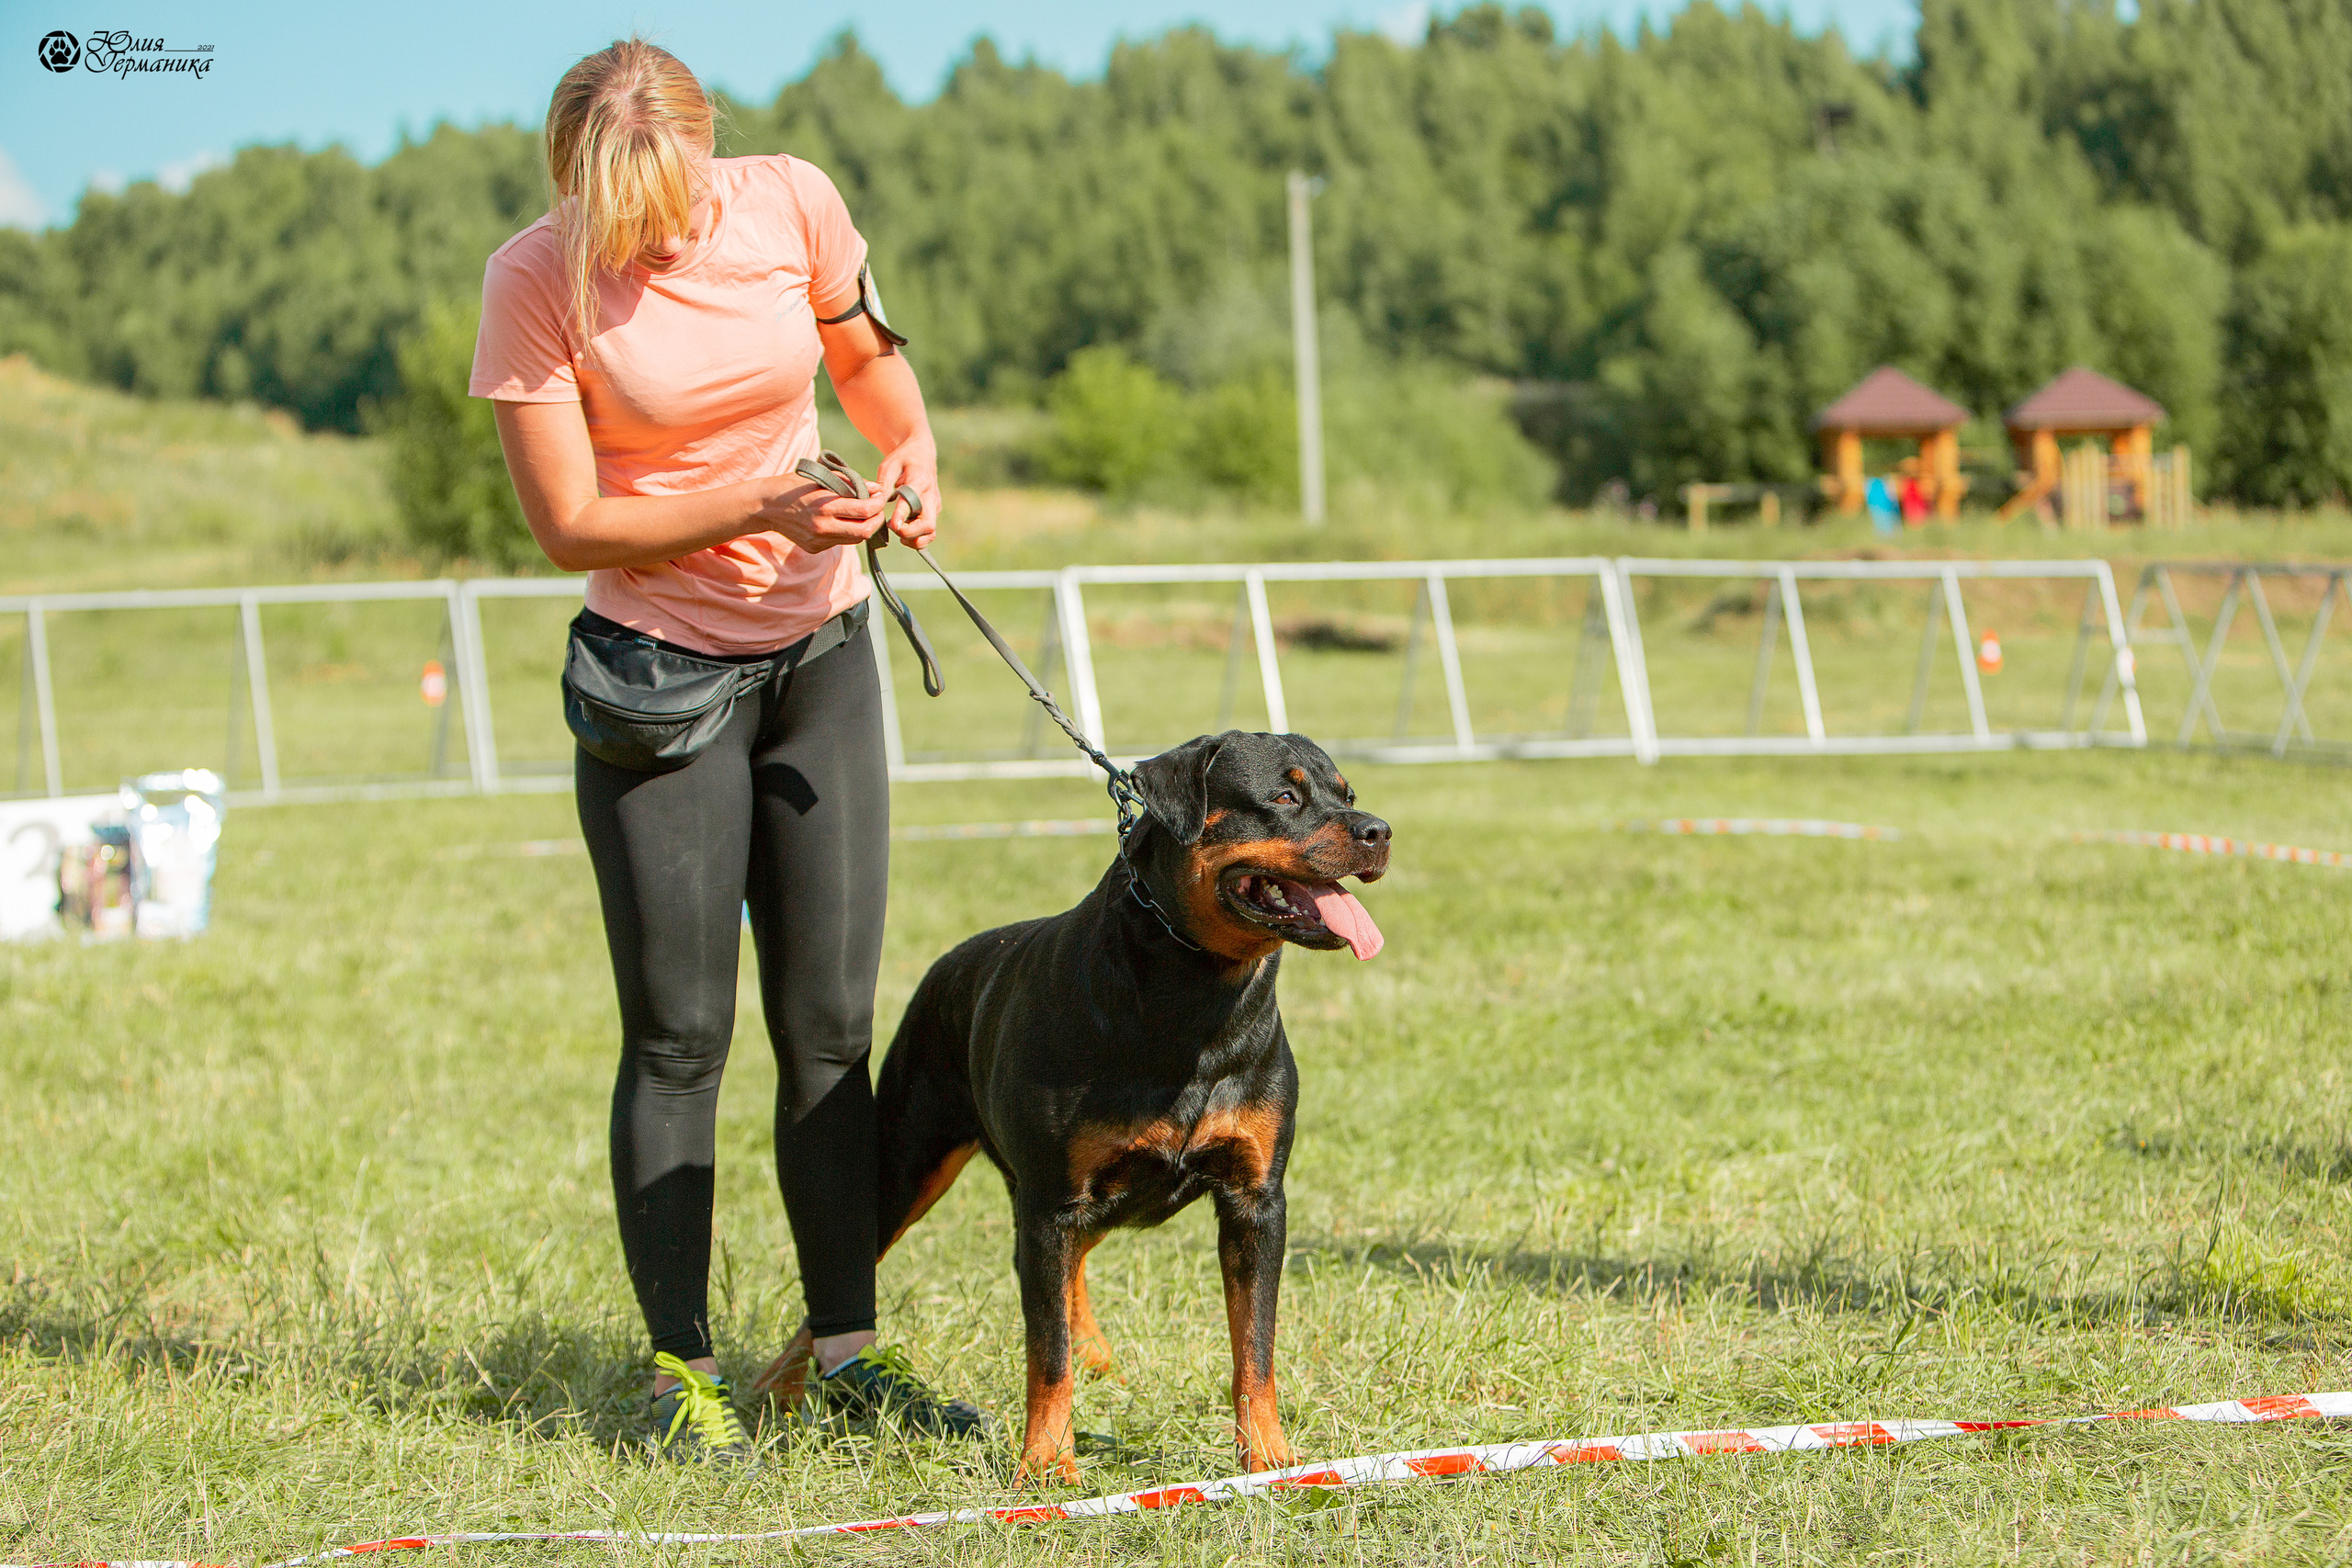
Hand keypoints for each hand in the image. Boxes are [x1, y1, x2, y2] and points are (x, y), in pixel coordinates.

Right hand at [748, 474, 885, 553]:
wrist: (766, 507)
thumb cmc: (794, 486)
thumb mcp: (821, 477)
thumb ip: (850, 483)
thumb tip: (876, 489)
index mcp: (824, 507)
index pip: (864, 511)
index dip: (878, 504)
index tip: (880, 496)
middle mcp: (822, 528)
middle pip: (864, 531)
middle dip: (877, 520)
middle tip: (878, 509)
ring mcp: (818, 541)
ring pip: (855, 539)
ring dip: (865, 527)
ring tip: (865, 514)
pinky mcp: (815, 548)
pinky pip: (840, 542)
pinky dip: (848, 531)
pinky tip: (843, 520)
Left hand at [877, 435, 941, 550]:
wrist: (922, 454)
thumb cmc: (902, 459)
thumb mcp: (889, 465)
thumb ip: (883, 484)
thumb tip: (876, 502)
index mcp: (919, 481)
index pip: (912, 503)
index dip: (902, 516)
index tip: (892, 525)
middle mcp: (931, 497)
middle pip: (927, 525)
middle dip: (908, 533)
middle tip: (892, 527)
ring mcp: (935, 507)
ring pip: (930, 533)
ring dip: (913, 539)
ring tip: (897, 531)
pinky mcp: (933, 513)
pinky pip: (928, 533)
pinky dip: (916, 538)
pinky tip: (903, 531)